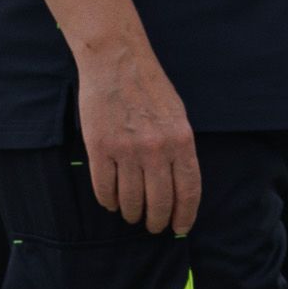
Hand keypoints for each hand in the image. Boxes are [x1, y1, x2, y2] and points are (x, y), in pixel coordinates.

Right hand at [74, 30, 199, 233]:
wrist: (116, 60)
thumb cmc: (148, 86)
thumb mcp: (178, 117)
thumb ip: (180, 150)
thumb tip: (179, 186)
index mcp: (181, 142)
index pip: (187, 192)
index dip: (184, 216)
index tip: (178, 229)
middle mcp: (156, 149)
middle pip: (159, 201)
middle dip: (156, 220)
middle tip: (152, 226)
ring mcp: (127, 149)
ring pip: (131, 199)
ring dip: (131, 213)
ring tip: (131, 215)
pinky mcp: (100, 146)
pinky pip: (105, 186)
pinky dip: (109, 200)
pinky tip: (111, 202)